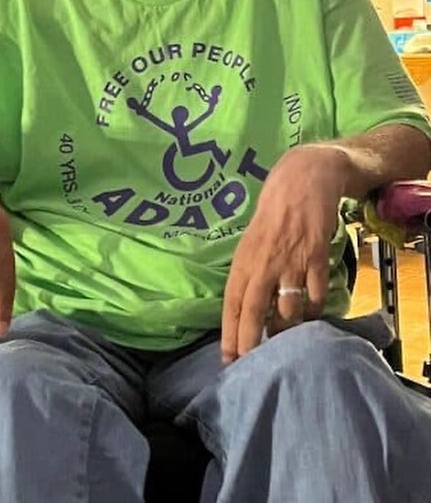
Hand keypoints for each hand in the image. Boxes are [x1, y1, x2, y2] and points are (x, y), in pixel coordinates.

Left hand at [220, 144, 347, 363]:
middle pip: (252, 311)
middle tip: (252, 366)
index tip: (228, 359)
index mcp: (244, 258)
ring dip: (287, 329)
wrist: (304, 178)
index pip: (230, 302)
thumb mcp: (252, 239)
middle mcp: (263, 262)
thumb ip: (250, 269)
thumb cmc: (274, 209)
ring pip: (287, 309)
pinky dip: (314, 309)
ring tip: (287, 341)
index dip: (228, 332)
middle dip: (251, 342)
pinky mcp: (315, 256)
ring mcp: (290, 261)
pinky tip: (313, 313)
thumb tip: (247, 304)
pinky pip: (315, 294)